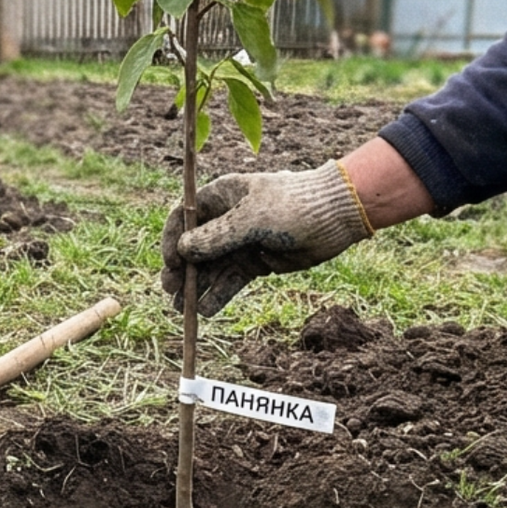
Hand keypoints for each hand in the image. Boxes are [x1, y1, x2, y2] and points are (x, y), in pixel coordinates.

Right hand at [160, 162, 373, 315]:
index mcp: (221, 197)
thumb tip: (183, 250)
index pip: (184, 217)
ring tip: (184, 310)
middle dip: (181, 270)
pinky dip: (219, 295)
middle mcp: (225, 219)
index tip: (170, 262)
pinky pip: (230, 281)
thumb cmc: (293, 206)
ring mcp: (239, 243)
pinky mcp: (254, 263)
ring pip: (210, 268)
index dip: (172, 239)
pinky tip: (207, 311)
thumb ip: (217, 237)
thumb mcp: (252, 220)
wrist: (336, 217)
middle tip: (170, 292)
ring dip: (196, 288)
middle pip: (193, 247)